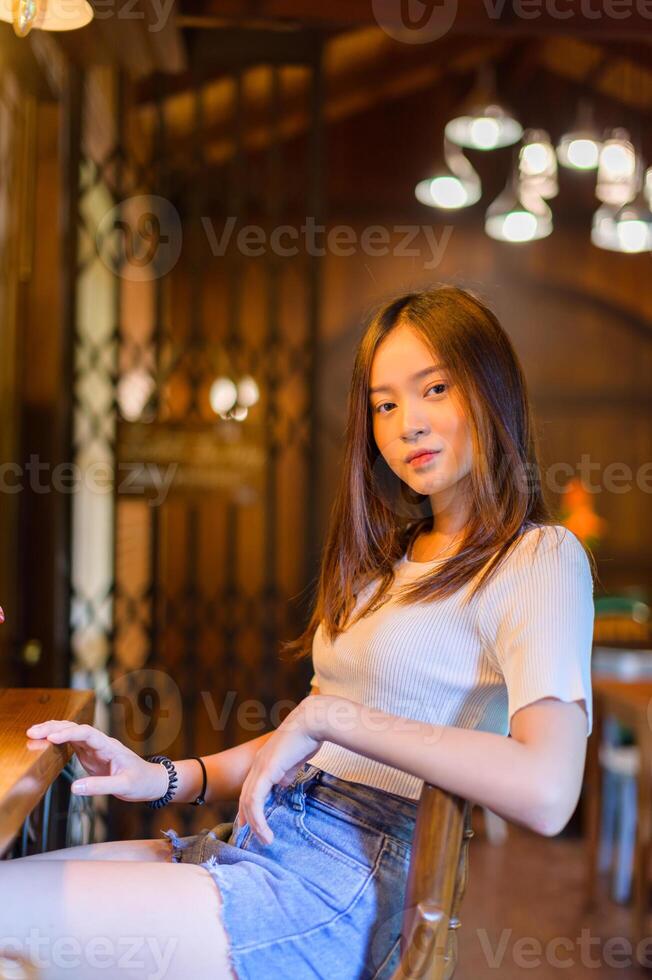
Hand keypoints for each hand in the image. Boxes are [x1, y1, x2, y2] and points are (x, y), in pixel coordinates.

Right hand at [25, 720, 168, 802]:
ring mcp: (94, 749)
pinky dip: (57, 741)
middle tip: (33, 732)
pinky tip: (45, 741)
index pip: (87, 734)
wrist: (150, 781)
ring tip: (33, 733)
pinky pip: (72, 744)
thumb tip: (74, 787)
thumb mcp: (124, 786)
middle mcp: (100, 744)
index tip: (52, 738)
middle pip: (76, 729)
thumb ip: (100, 786)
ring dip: (53, 731)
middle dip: (54, 728)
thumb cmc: (141, 781)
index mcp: (110, 746)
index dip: (69, 734)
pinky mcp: (90, 756)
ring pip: (72, 733)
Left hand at [237, 699, 323, 846]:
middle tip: (254, 836)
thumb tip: (283, 782)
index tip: (252, 823)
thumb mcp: (296, 759)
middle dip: (248, 818)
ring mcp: (260, 767)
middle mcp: (258, 764)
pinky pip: (256, 800)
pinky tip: (265, 831)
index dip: (250, 806)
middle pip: (245, 796)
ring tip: (265, 840)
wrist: (312, 722)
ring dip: (255, 824)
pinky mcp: (266, 771)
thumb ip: (287, 771)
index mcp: (264, 760)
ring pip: (248, 802)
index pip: (252, 787)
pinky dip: (258, 819)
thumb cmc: (308, 736)